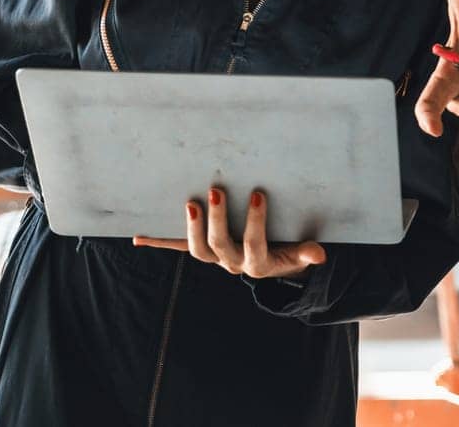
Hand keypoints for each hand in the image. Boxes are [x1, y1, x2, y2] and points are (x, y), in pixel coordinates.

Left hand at [133, 187, 325, 279]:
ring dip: (190, 229)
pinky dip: (158, 243)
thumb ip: (305, 253)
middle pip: (219, 247)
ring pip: (198, 251)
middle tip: (215, 192)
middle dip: (216, 220)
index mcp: (258, 263)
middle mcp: (233, 262)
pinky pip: (177, 249)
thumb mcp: (298, 254)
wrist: (272, 266)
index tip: (257, 194)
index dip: (254, 222)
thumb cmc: (288, 251)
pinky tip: (138, 237)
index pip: (255, 243)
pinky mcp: (203, 251)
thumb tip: (320, 254)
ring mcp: (215, 257)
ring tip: (190, 203)